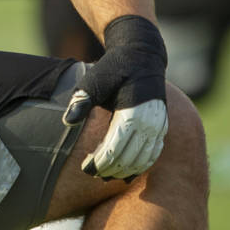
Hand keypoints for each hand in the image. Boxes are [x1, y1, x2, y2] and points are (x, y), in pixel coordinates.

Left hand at [62, 15, 168, 179]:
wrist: (142, 55)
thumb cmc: (114, 68)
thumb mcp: (95, 81)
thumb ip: (82, 101)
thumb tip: (67, 121)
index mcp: (131, 113)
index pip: (114, 149)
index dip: (99, 162)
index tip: (85, 167)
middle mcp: (148, 122)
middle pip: (128, 158)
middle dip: (109, 169)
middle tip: (92, 172)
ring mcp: (158, 125)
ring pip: (143, 160)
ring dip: (124, 171)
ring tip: (106, 174)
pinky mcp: (162, 126)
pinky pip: (153, 154)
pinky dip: (140, 166)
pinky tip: (126, 172)